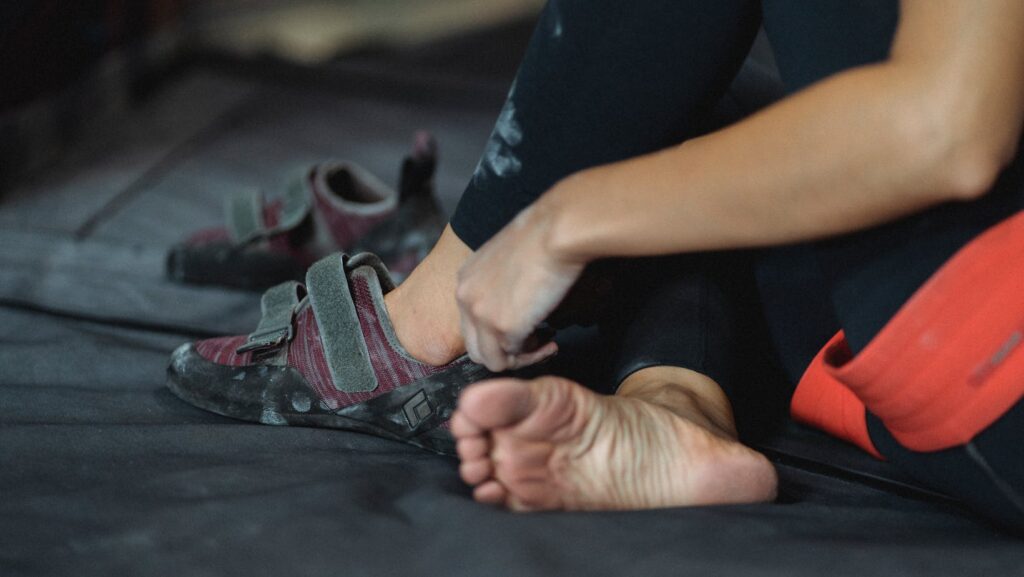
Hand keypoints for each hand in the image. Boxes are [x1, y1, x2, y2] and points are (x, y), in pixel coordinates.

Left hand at [456, 197, 585, 371]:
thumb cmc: (543, 236)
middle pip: (475, 346)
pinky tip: (551, 341)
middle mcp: (465, 298)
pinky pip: (513, 359)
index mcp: (465, 280)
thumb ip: (501, 285)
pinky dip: (534, 356)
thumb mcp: (508, 259)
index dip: (499, 331)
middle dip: (507, 351)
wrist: (556, 231)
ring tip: (546, 343)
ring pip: (490, 360)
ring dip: (520, 358)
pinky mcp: (502, 327)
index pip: (472, 322)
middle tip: (536, 341)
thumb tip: (517, 308)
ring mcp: (481, 315)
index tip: (526, 326)